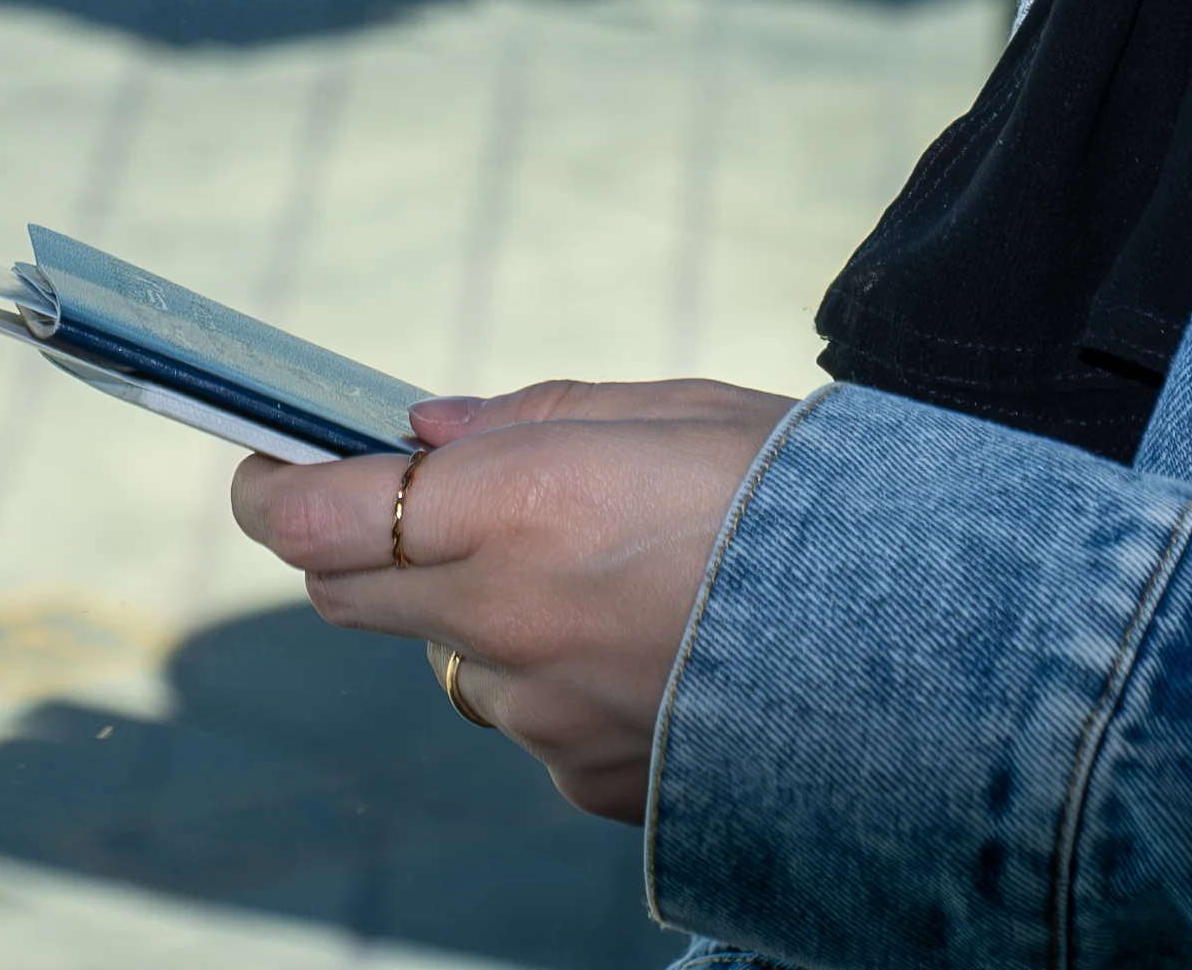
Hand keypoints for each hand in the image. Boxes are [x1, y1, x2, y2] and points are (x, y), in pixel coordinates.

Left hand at [228, 377, 796, 824]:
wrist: (926, 646)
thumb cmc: (803, 496)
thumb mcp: (673, 408)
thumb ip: (528, 417)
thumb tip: (421, 434)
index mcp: (513, 510)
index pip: (312, 520)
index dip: (269, 489)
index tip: (266, 462)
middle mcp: (506, 624)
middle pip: (345, 597)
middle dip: (357, 547)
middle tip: (424, 505)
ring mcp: (543, 720)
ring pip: (456, 663)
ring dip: (488, 619)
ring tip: (615, 580)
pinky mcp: (592, 783)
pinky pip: (538, 727)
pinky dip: (566, 685)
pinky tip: (660, 651)